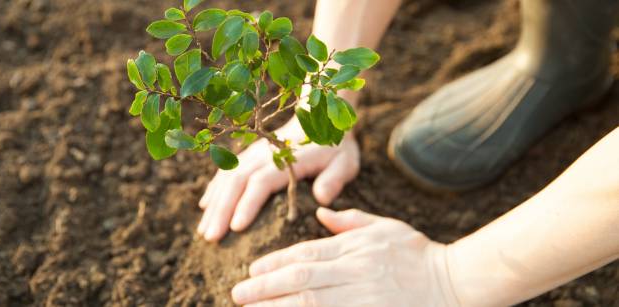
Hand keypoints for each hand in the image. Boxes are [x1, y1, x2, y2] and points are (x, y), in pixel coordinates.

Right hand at [197, 119, 359, 241]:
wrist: (320, 118)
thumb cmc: (335, 148)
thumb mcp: (345, 162)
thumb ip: (334, 179)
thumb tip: (322, 198)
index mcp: (287, 159)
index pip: (261, 182)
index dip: (248, 204)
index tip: (236, 228)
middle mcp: (264, 154)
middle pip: (236, 182)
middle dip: (222, 210)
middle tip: (211, 238)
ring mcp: (253, 153)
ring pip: (227, 178)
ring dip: (214, 204)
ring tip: (203, 231)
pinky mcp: (248, 155)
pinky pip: (226, 171)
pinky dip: (214, 189)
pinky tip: (205, 207)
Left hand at [231, 208, 459, 306]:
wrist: (455, 282)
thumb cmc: (418, 253)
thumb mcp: (385, 227)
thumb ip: (351, 221)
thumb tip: (321, 212)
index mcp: (355, 247)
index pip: (305, 254)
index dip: (274, 262)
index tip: (251, 270)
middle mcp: (355, 271)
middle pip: (301, 279)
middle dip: (265, 287)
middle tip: (238, 294)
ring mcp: (363, 297)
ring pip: (311, 303)